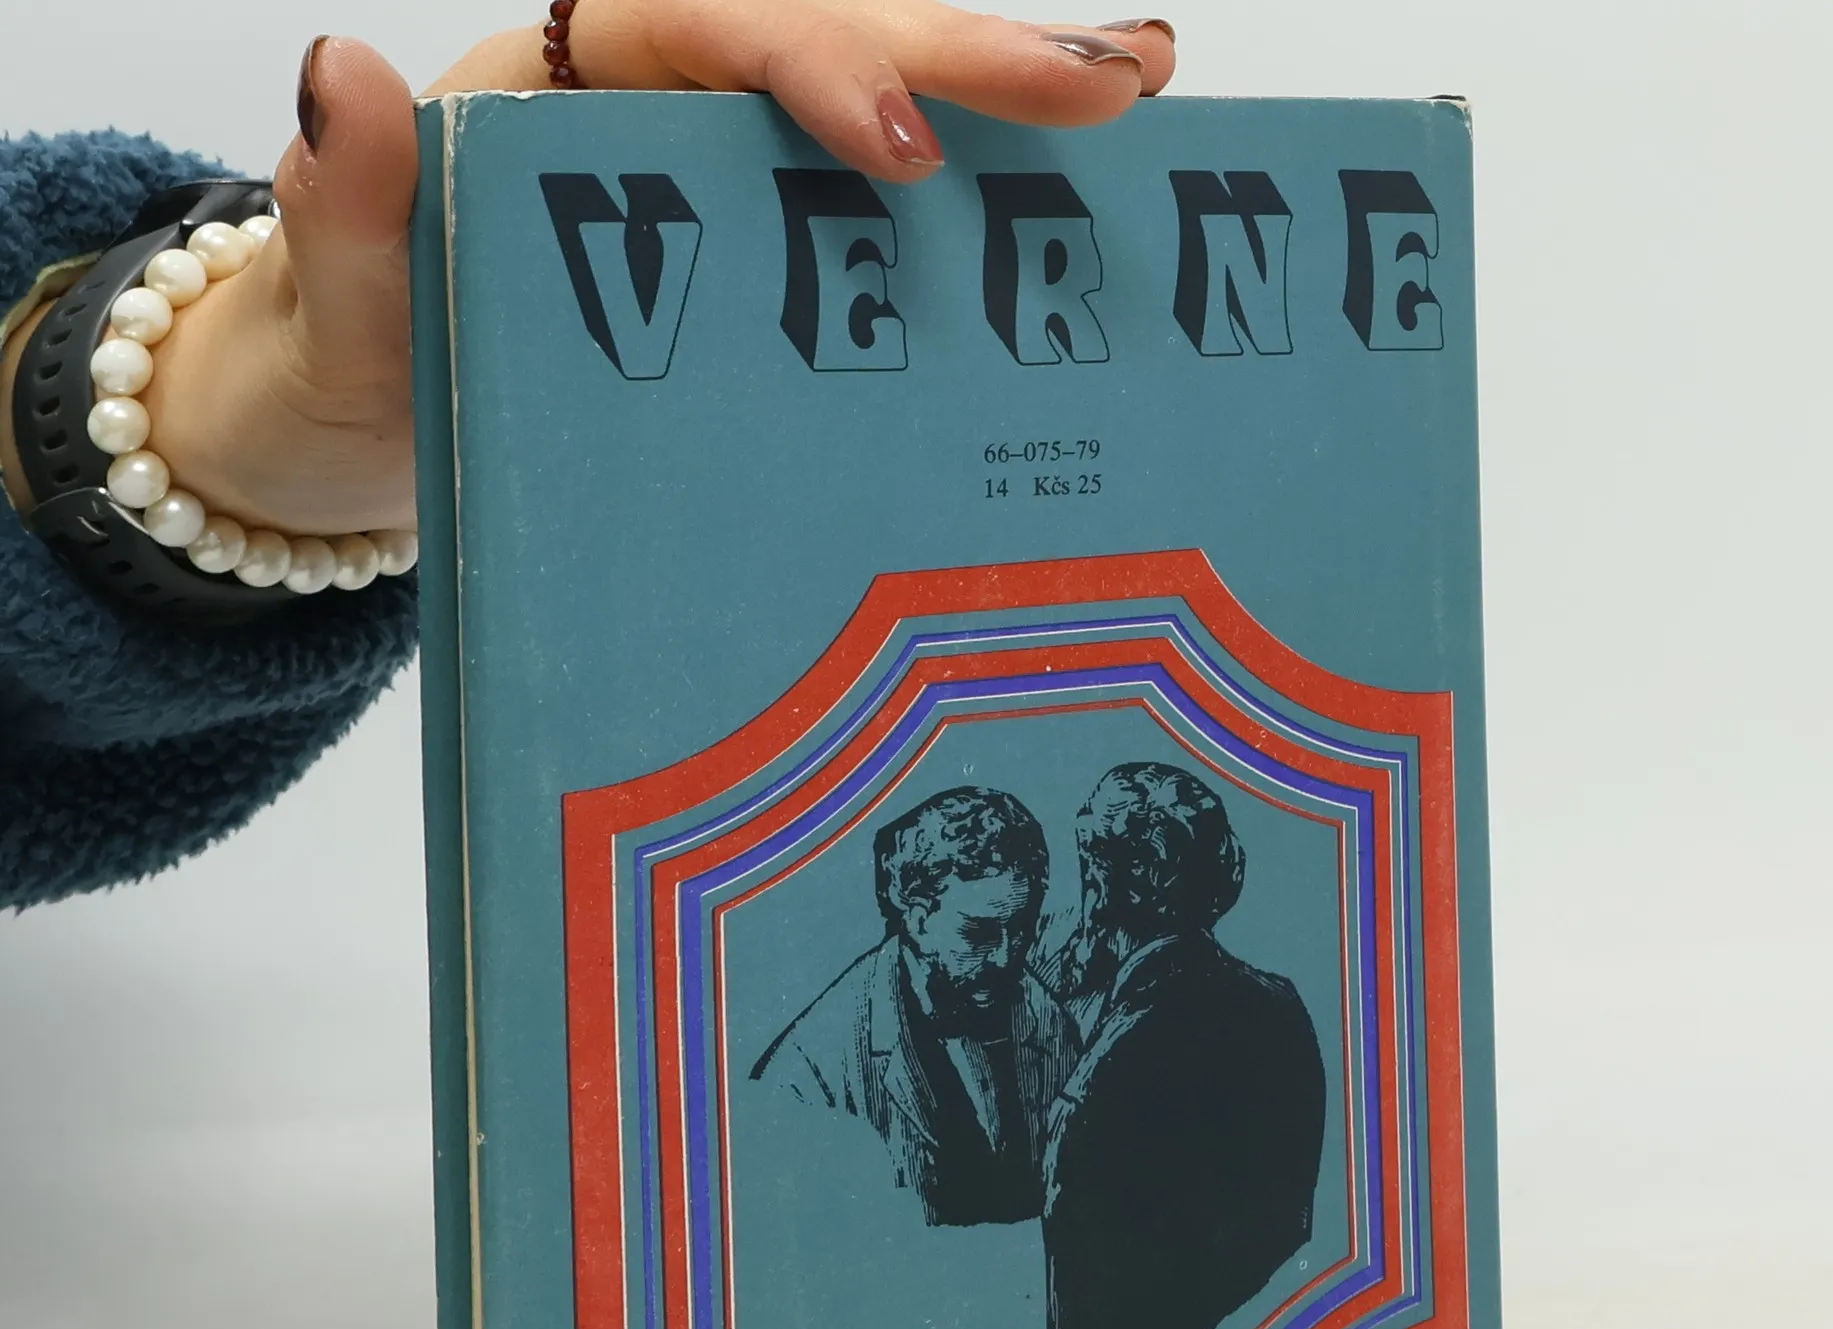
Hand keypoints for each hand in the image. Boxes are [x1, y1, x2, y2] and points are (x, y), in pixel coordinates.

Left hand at [1, 8, 1173, 545]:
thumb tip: (343, 83)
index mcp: (567, 82)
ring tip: (1135, 88)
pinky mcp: (765, 251)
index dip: (817, 66)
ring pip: (876, 93)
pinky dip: (977, 188)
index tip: (901, 143)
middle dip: (966, 54)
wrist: (371, 427)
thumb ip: (346, 210)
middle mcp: (661, 101)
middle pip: (827, 34)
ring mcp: (724, 174)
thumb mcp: (338, 304)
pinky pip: (876, 201)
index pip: (708, 29)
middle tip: (1107, 82)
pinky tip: (1075, 178)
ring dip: (1001, 89)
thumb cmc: (361, 358)